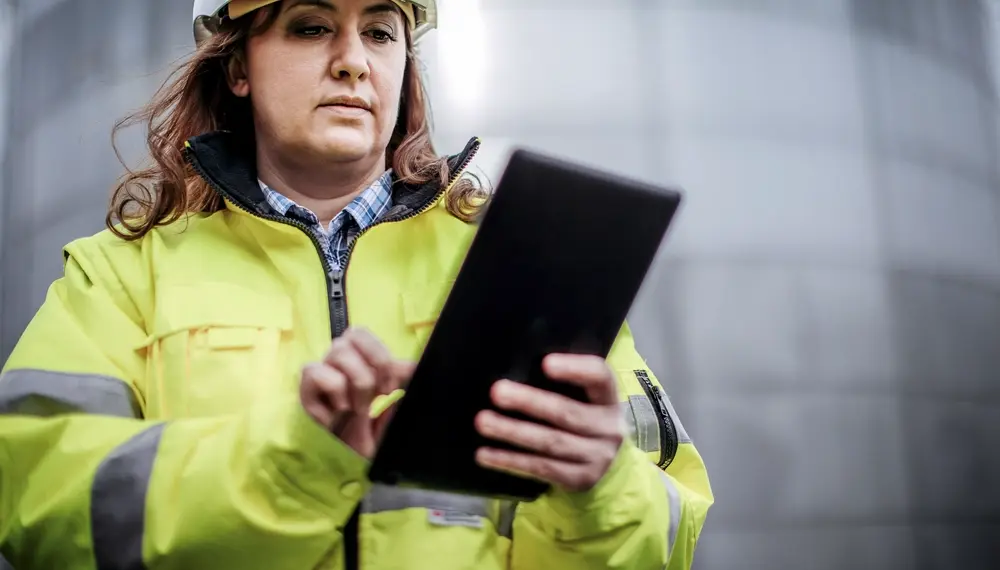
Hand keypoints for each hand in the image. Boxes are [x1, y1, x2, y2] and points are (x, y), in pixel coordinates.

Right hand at [299, 328, 414, 458]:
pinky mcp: (306, 391)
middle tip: (378, 395)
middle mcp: (340, 361)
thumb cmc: (376, 428)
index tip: (390, 387)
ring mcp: (323, 373)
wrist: (359, 458)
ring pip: (338, 351)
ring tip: (359, 408)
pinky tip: (338, 411)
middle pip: (351, 336)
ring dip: (357, 382)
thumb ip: (401, 376)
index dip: (379, 356)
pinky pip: (315, 371)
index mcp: (361, 358)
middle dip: (372, 368)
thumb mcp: (394, 401)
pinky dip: (334, 391)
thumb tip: (413, 361)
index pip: (362, 333)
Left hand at [473, 354, 624, 492]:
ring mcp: (597, 457)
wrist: (605, 463)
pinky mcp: (579, 480)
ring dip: (513, 431)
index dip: (575, 369)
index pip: (599, 377)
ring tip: (483, 421)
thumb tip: (514, 368)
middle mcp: (609, 428)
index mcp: (608, 398)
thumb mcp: (584, 398)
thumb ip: (562, 384)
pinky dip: (510, 461)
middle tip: (497, 392)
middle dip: (529, 401)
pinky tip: (485, 454)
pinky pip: (541, 468)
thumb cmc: (582, 417)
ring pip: (550, 442)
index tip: (545, 363)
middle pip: (566, 412)